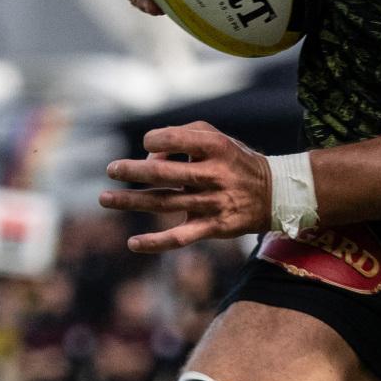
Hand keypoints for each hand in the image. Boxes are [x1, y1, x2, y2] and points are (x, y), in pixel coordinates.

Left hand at [100, 120, 272, 249]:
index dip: (154, 139)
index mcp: (216, 147)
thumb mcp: (216, 138)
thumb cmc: (235, 160)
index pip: (174, 139)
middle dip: (132, 170)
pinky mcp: (213, 227)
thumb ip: (181, 136)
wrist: (275, 194)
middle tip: (111, 169)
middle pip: (164, 172)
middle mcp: (214, 175)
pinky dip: (155, 243)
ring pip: (164, 202)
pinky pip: (180, 237)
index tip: (148, 144)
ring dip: (131, 201)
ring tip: (105, 199)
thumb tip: (149, 157)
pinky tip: (132, 243)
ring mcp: (213, 203)